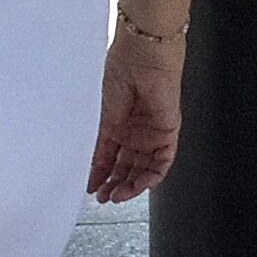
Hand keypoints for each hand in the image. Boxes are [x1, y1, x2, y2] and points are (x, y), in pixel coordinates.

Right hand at [90, 30, 182, 201]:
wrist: (141, 60)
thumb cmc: (119, 74)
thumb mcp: (100, 117)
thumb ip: (97, 144)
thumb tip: (88, 167)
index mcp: (116, 124)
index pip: (109, 157)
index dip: (99, 174)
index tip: (90, 188)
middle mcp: (134, 131)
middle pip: (126, 167)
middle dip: (114, 184)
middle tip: (103, 197)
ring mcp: (151, 134)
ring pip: (143, 169)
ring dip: (130, 185)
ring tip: (116, 195)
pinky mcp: (168, 133)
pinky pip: (162, 162)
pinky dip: (150, 177)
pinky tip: (137, 185)